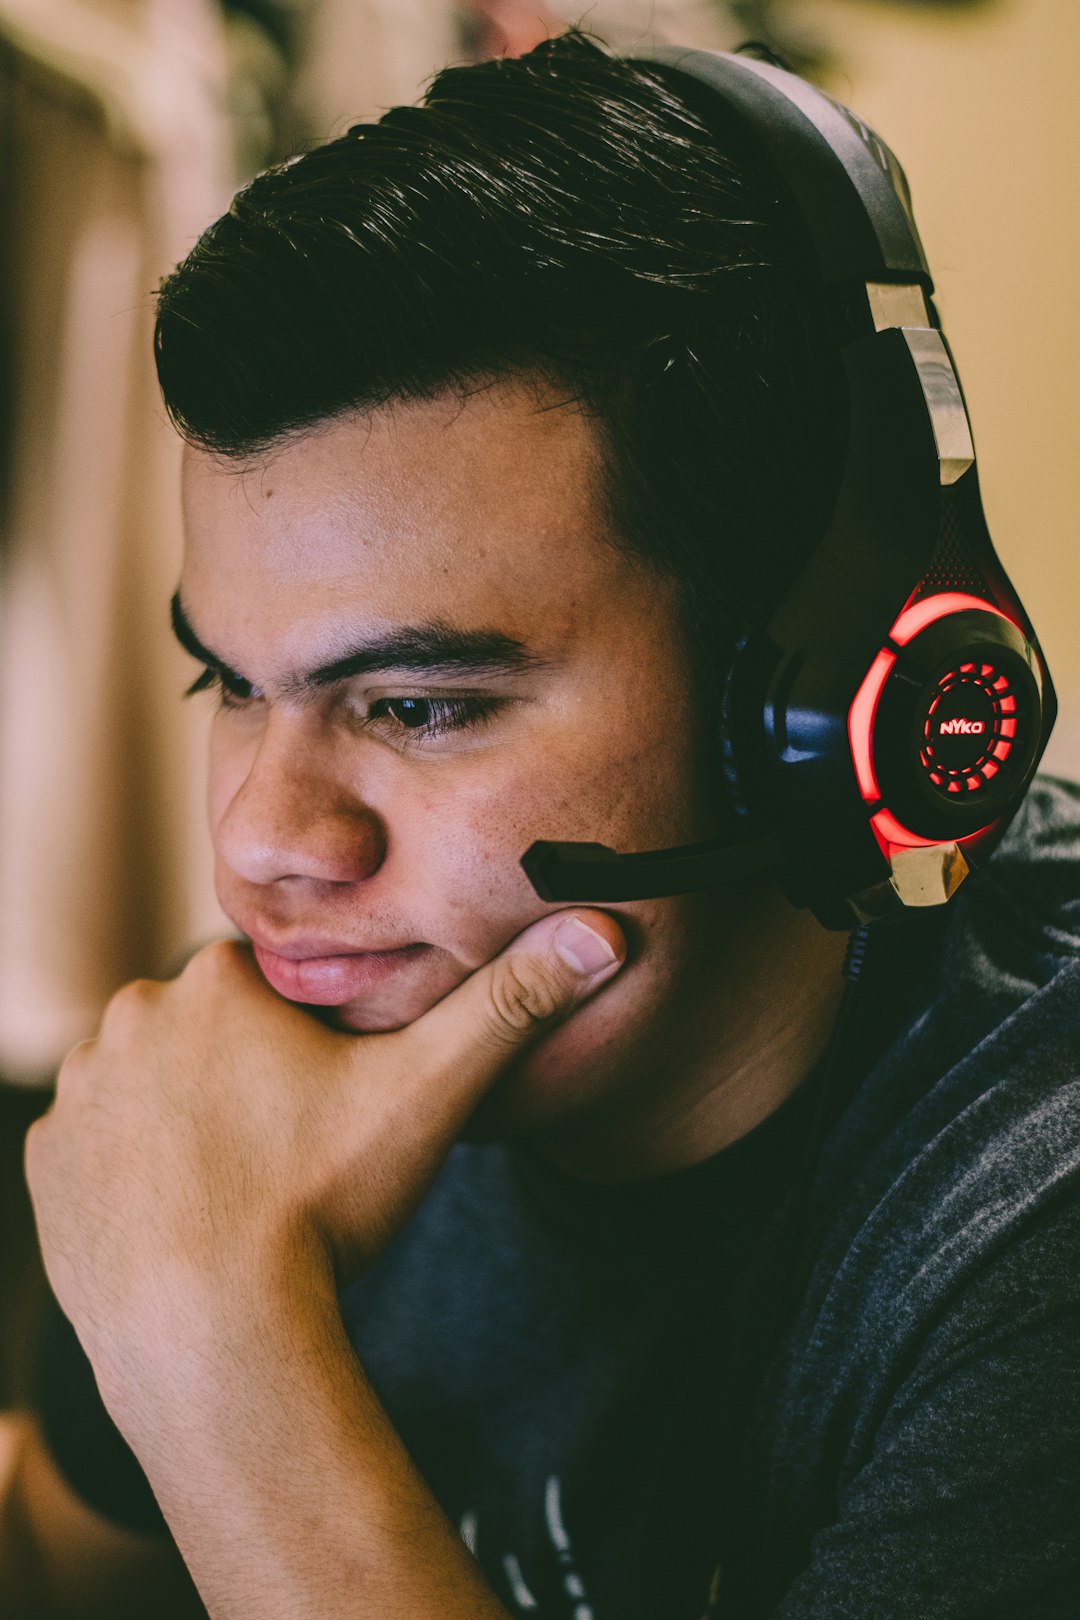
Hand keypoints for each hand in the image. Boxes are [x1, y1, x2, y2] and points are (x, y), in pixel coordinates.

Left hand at [25, 911, 623, 1409]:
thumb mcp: (430, 1093)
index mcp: (216, 980)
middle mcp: (130, 1017)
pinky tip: (185, 1218)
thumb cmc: (322, 1205)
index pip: (274, 986)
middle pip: (211, 1032)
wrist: (212, 1335)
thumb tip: (607, 931)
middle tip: (295, 1154)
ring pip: (155, 1086)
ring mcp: (79, 1094)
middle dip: (248, 1078)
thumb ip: (512, 1004)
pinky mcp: (46, 1167)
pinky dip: (136, 1174)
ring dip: (191, 1121)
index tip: (333, 1104)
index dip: (313, 1044)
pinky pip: (100, 1147)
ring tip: (243, 1191)